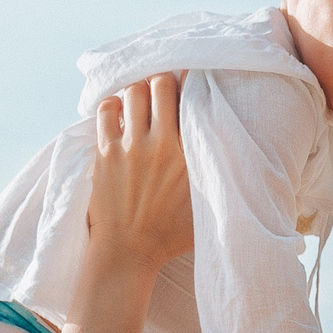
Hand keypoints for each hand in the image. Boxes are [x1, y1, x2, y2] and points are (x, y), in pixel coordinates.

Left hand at [86, 73, 191, 267]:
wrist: (129, 251)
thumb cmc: (170, 233)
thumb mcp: (204, 203)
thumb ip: (210, 171)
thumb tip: (227, 151)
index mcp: (184, 153)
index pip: (187, 99)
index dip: (189, 83)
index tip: (190, 81)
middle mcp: (157, 143)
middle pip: (157, 85)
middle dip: (161, 81)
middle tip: (163, 90)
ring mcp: (127, 146)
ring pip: (131, 93)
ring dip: (137, 91)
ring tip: (140, 101)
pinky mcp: (104, 153)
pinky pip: (106, 112)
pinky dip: (113, 106)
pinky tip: (119, 114)